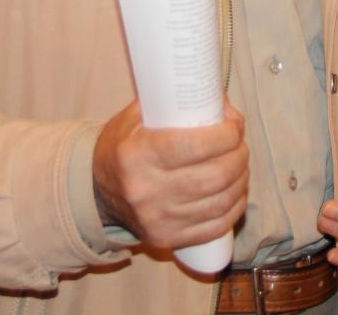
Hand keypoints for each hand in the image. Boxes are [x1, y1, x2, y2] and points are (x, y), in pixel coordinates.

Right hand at [92, 97, 248, 249]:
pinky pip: (215, 227)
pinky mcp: (167, 239)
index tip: (234, 125)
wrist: (96, 191)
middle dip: (238, 156)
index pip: (194, 145)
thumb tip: (219, 98)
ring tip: (241, 165)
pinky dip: (234, 208)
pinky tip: (236, 193)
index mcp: (137, 154)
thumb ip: (174, 103)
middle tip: (240, 144)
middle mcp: (146, 190)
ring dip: (241, 180)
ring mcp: (158, 219)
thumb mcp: (136, 116)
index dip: (226, 135)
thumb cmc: (123, 146)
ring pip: (220, 202)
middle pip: (214, 176)